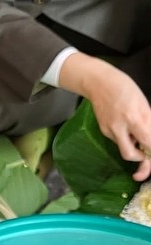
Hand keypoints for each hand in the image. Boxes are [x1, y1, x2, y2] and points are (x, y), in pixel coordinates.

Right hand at [59, 54, 150, 181]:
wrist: (99, 83)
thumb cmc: (125, 88)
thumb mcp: (143, 103)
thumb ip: (147, 121)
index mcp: (134, 117)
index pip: (147, 141)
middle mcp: (120, 127)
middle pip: (130, 154)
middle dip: (140, 161)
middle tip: (146, 162)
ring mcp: (110, 130)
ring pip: (124, 148)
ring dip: (133, 149)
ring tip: (138, 142)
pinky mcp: (103, 131)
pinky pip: (117, 140)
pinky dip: (125, 139)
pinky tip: (127, 130)